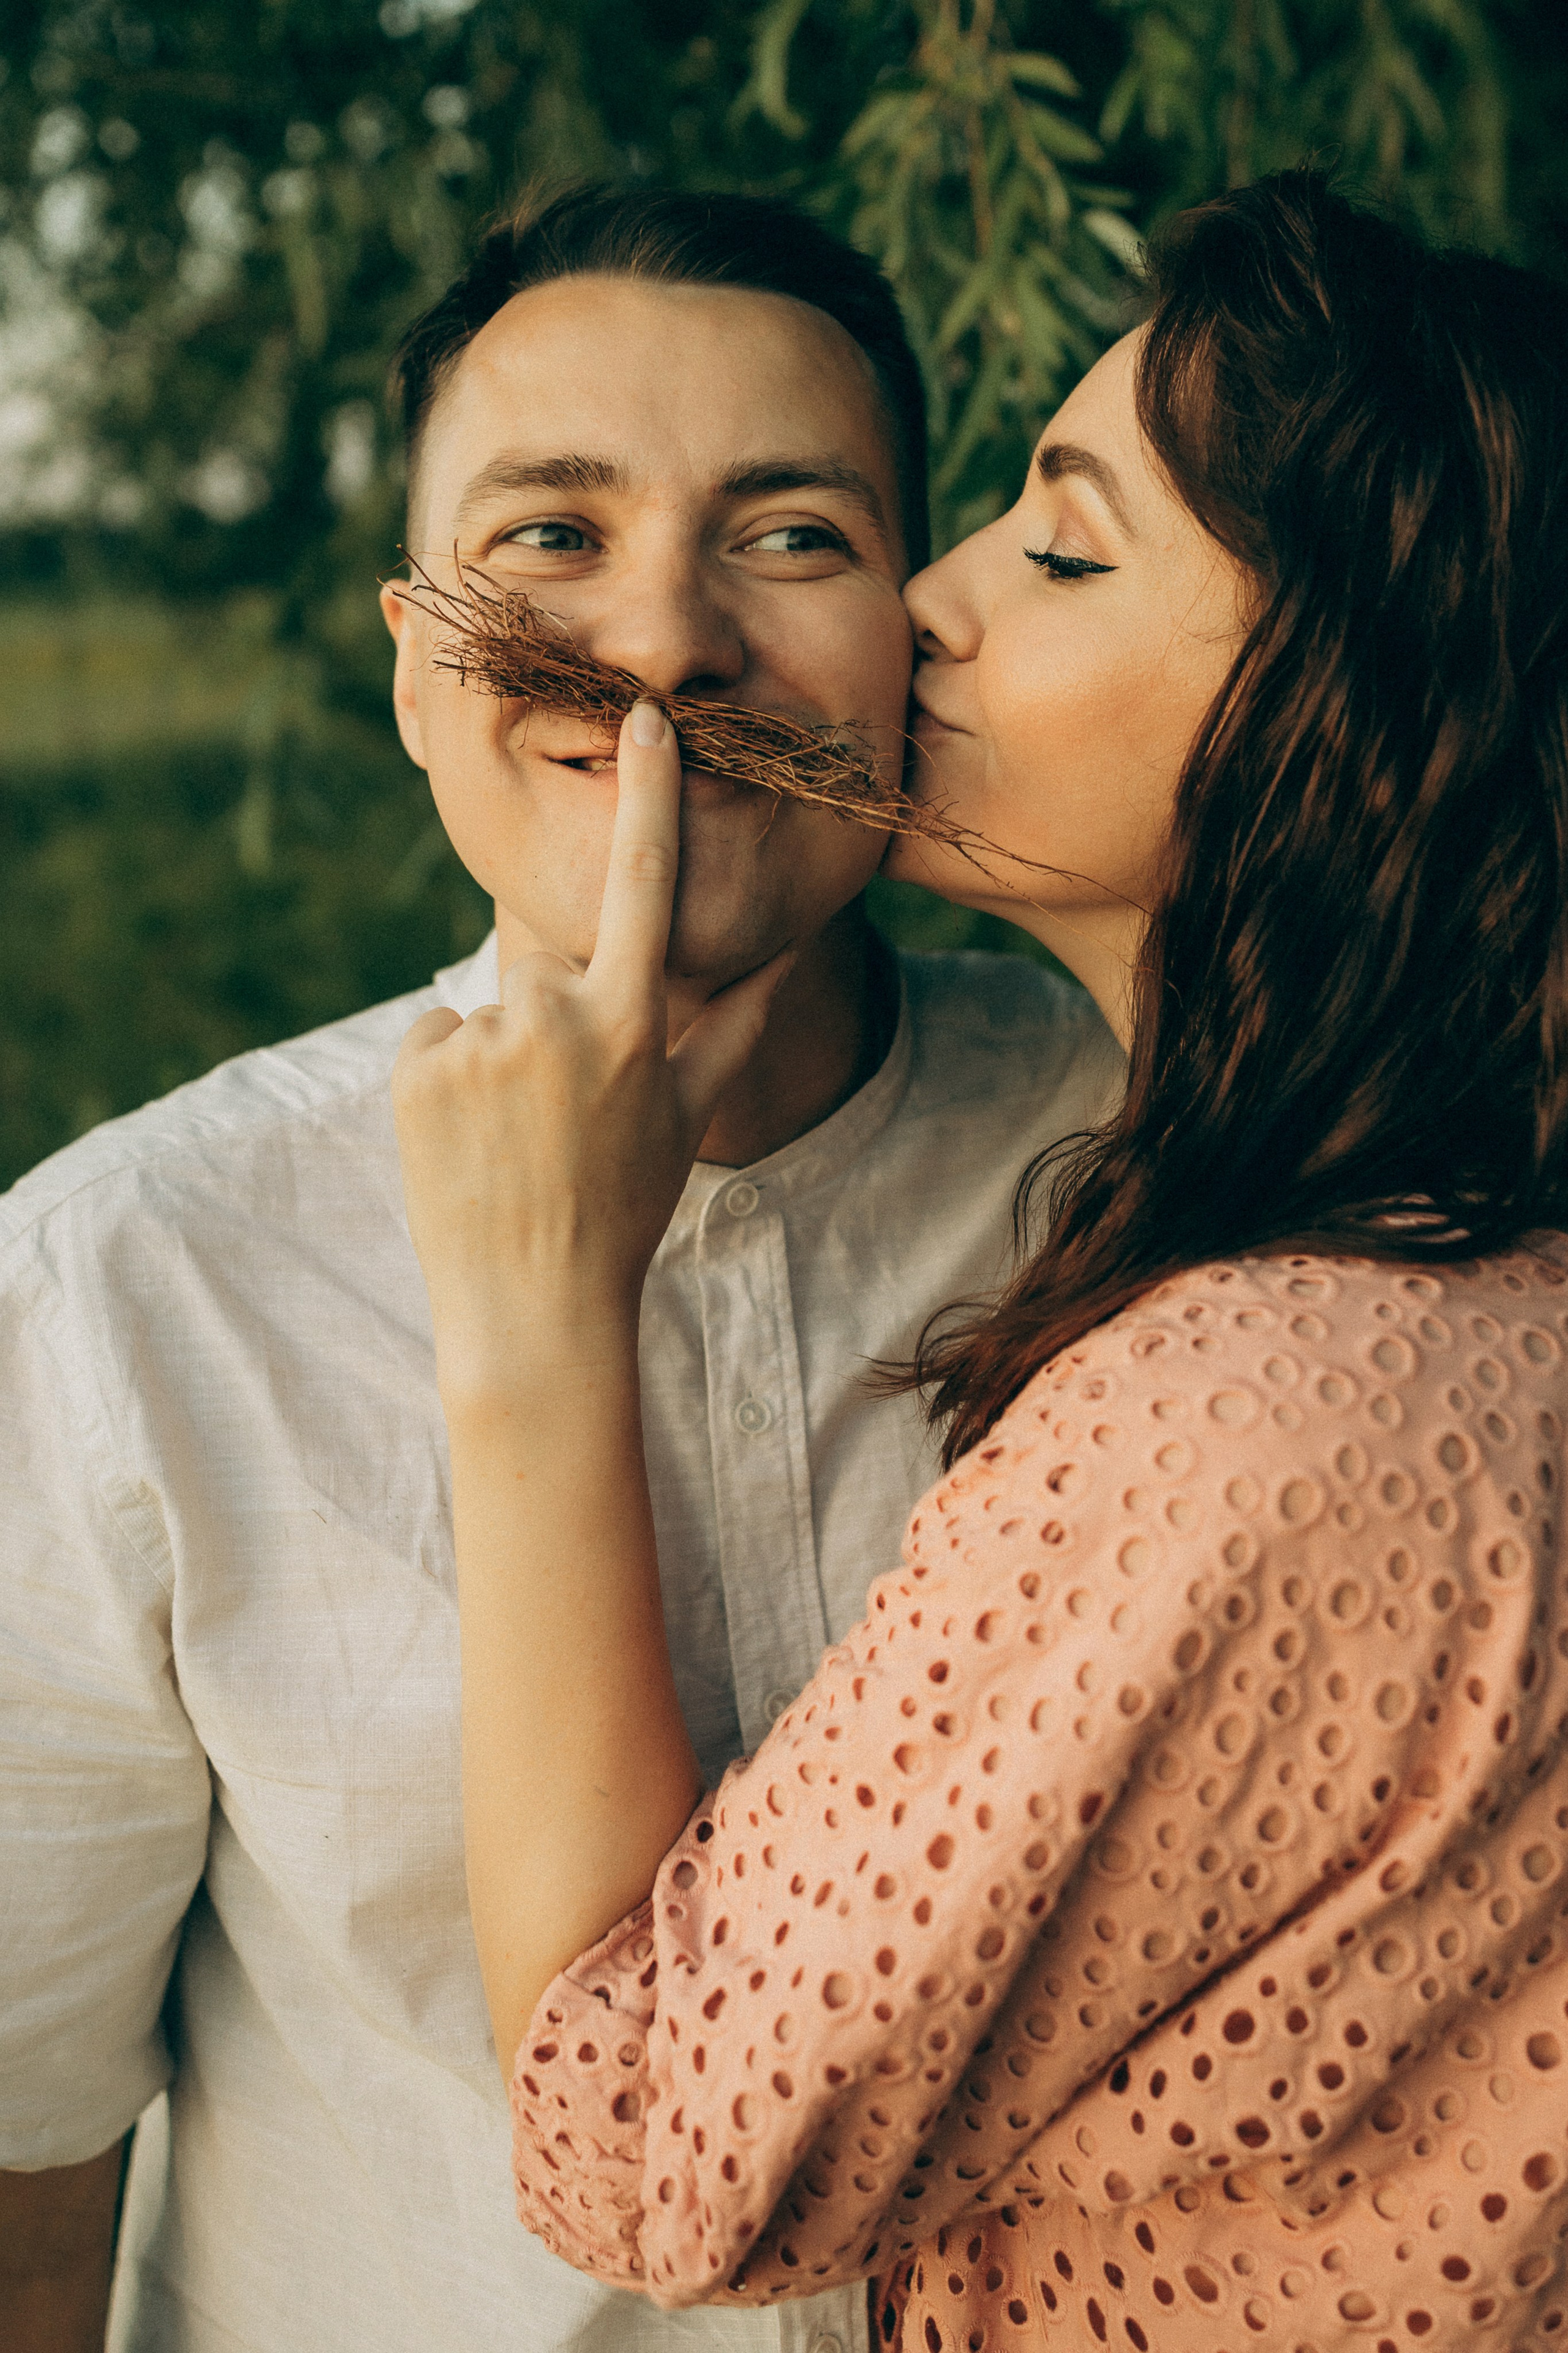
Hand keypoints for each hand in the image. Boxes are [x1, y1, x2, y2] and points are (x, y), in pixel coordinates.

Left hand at [391, 700, 793, 1397]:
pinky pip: (437, 1040)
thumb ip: (735, 1026)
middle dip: (554, 1018)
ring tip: (515, 1138)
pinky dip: (448, 1080)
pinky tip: (469, 1142)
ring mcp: (482, 1043)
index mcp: (630, 1021)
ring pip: (491, 1007)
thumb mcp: (689, 1114)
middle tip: (560, 1112)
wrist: (532, 1304)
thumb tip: (785, 960)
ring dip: (500, 1055)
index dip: (648, 794)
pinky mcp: (420, 1070)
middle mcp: (555, 1016)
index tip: (642, 717)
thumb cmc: (624, 1208)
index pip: (645, 883)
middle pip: (548, 964)